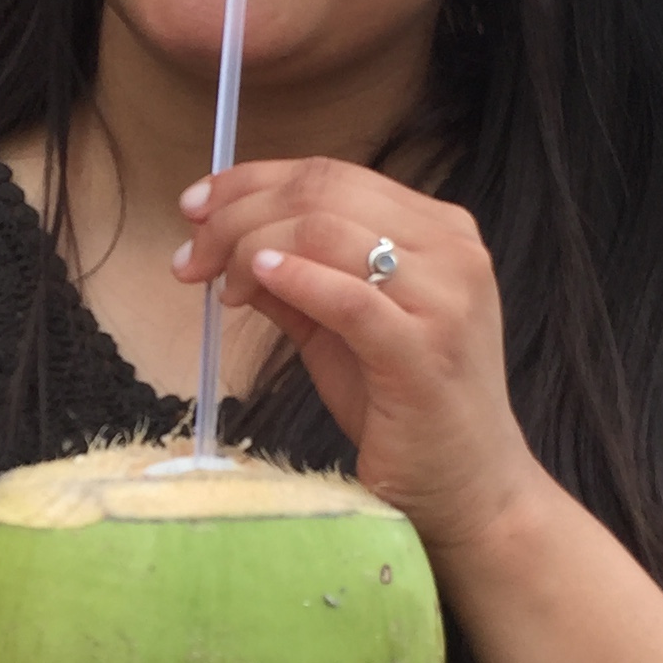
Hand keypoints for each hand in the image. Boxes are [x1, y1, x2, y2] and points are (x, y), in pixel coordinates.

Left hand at [173, 156, 544, 554]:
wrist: (470, 487)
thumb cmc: (403, 408)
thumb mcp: (336, 330)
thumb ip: (291, 281)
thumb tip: (225, 244)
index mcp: (437, 230)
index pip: (332, 175)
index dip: (252, 181)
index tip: (194, 207)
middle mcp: (451, 250)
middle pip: (323, 194)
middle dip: (239, 214)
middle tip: (192, 254)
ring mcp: (445, 298)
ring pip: (329, 232)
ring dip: (252, 247)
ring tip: (221, 285)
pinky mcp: (425, 351)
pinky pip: (349, 298)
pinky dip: (295, 279)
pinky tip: (257, 281)